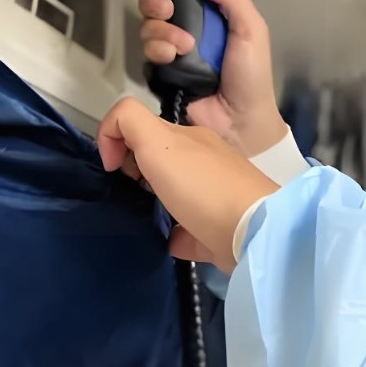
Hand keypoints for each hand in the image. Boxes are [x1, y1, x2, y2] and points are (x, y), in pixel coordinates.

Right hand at [98, 97, 278, 270]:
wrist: (254, 232)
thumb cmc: (202, 186)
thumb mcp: (159, 141)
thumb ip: (130, 123)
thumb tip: (114, 146)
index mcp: (188, 139)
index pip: (144, 127)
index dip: (118, 141)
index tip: (112, 169)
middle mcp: (202, 164)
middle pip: (160, 160)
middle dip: (136, 172)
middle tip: (127, 192)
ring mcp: (214, 198)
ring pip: (175, 195)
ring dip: (155, 203)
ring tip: (142, 217)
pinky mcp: (219, 231)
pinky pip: (190, 231)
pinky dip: (176, 236)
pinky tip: (168, 243)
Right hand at [140, 0, 288, 156]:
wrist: (242, 123)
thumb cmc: (252, 76)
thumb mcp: (251, 30)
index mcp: (212, 19)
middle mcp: (189, 33)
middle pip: (157, 9)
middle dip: (158, 6)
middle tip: (171, 13)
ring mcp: (173, 56)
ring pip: (149, 30)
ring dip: (162, 33)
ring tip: (183, 49)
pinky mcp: (161, 77)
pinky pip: (146, 58)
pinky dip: (157, 54)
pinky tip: (173, 62)